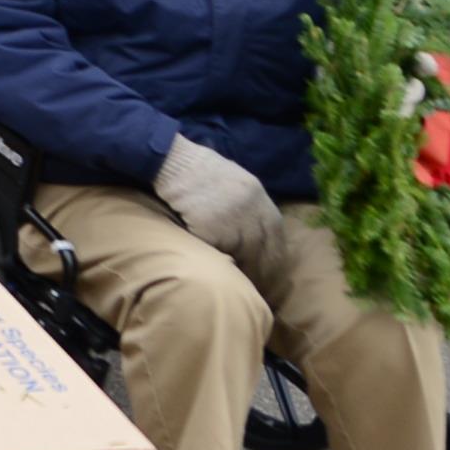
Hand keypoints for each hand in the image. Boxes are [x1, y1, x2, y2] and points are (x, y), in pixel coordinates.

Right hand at [151, 135, 288, 278]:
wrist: (173, 162)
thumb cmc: (198, 170)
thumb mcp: (233, 180)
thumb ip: (247, 202)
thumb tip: (254, 228)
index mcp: (258, 197)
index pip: (276, 234)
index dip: (276, 255)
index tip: (273, 271)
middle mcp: (251, 210)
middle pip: (265, 249)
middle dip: (265, 270)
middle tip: (262, 287)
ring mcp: (232, 220)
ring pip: (245, 255)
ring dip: (245, 273)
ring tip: (243, 286)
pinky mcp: (212, 230)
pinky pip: (220, 254)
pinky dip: (222, 266)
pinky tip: (222, 276)